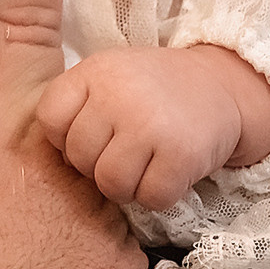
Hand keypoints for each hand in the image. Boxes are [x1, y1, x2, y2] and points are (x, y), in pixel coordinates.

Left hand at [36, 44, 269, 208]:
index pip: (50, 120)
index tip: (93, 137)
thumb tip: (47, 161)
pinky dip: (160, 194)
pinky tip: (169, 171)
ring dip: (128, 186)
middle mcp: (120, 93)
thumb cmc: (152, 92)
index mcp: (94, 71)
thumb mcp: (107, 79)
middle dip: (99, 166)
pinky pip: (150, 197)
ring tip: (146, 164)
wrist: (223, 86)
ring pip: (111, 184)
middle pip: (79, 158)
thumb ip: (75, 107)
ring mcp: (151, 123)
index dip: (66, 139)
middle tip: (126, 153)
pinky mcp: (181, 152)